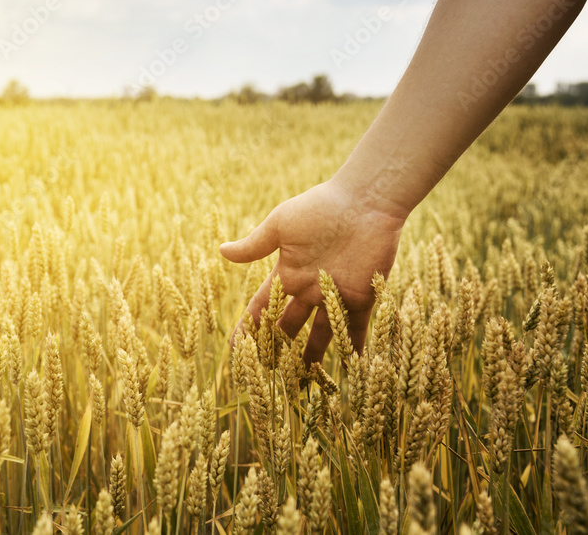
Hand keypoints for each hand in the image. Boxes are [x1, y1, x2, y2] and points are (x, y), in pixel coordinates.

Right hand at [220, 179, 405, 365]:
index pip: (261, 307)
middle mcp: (309, 289)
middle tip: (267, 376)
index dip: (248, 328)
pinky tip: (351, 370)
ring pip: (321, 334)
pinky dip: (353, 348)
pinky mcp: (362, 297)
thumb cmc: (319, 208)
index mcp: (287, 273)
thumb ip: (255, 245)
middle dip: (278, 350)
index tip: (235, 351)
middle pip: (289, 326)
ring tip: (303, 384)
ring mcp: (335, 295)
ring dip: (312, 357)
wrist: (364, 202)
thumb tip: (222, 252)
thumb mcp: (280, 225)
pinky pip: (356, 329)